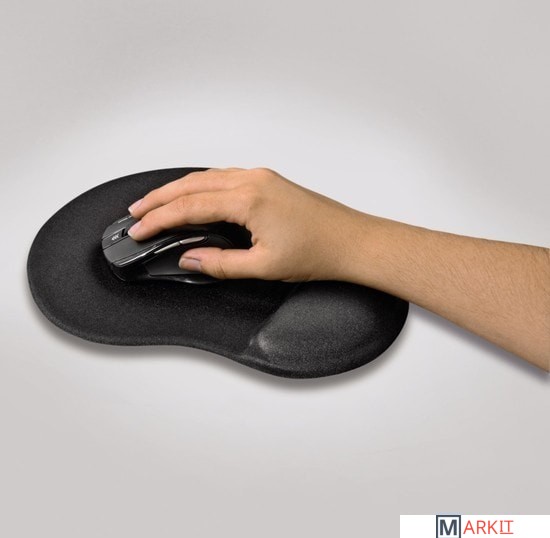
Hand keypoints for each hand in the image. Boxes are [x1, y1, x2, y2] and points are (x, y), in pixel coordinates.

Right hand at [127, 168, 369, 281]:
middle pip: (192, 185)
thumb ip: (220, 263)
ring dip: (179, 189)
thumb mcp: (263, 265)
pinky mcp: (268, 181)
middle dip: (160, 198)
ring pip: (206, 178)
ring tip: (157, 203)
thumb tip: (189, 257)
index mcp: (248, 199)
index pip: (189, 206)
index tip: (139, 230)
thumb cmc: (319, 250)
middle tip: (136, 211)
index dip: (159, 219)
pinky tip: (194, 195)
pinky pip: (223, 177)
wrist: (352, 241)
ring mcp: (260, 177)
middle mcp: (252, 180)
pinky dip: (201, 186)